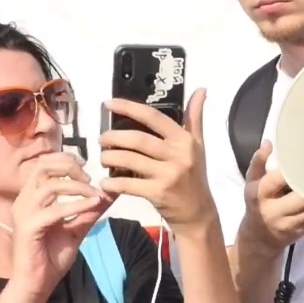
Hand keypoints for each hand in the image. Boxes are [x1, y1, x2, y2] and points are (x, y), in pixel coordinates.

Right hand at [9, 153, 113, 298]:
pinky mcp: (28, 227)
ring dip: (78, 187)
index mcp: (32, 196)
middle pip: (44, 166)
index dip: (68, 159)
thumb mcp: (77, 229)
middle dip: (71, 166)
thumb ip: (90, 211)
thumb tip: (110, 194)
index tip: (89, 167)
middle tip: (91, 178)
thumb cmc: (51, 257)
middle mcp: (24, 200)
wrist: (36, 284)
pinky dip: (77, 205)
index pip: (45, 163)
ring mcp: (24, 212)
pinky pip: (55, 210)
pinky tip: (93, 205)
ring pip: (50, 185)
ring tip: (96, 194)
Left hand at [99, 89, 216, 231]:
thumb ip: (195, 117)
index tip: (108, 104)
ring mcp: (167, 174)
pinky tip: (105, 182)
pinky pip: (128, 185)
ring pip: (129, 160)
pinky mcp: (157, 193)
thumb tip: (201, 89)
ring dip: (110, 158)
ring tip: (103, 158)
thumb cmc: (194, 176)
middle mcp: (178, 155)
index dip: (128, 108)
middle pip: (137, 139)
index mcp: (184, 140)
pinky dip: (112, 183)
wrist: (198, 213)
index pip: (153, 117)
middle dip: (113, 137)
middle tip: (102, 139)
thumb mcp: (198, 145)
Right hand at [243, 141, 303, 249]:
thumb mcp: (252, 182)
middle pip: (301, 196)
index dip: (294, 169)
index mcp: (260, 194)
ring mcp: (289, 223)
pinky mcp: (302, 231)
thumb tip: (269, 142)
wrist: (259, 237)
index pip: (278, 179)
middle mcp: (274, 210)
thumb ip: (259, 162)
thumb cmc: (257, 202)